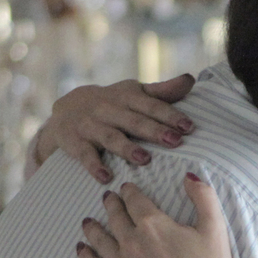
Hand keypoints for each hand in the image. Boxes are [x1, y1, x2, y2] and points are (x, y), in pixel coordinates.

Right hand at [31, 74, 197, 184]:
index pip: (151, 105)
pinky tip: (106, 177)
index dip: (170, 115)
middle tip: (175, 142)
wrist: (67, 107)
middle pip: (134, 121)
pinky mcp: (75, 142)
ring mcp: (90, 125)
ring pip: (110, 137)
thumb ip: (162, 91)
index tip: (189, 127)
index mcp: (127, 97)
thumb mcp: (134, 93)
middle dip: (155, 131)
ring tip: (145, 159)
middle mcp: (108, 109)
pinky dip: (94, 166)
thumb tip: (190, 80)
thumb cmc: (113, 103)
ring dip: (127, 148)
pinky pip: (85, 155)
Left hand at [75, 175, 245, 257]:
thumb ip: (203, 198)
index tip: (126, 188)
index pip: (135, 201)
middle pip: (115, 217)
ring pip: (100, 239)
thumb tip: (189, 176)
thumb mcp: (215, 229)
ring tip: (87, 221)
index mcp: (154, 225)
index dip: (129, 191)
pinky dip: (85, 255)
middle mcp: (131, 242)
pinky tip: (81, 249)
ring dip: (93, 227)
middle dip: (111, 204)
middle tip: (107, 198)